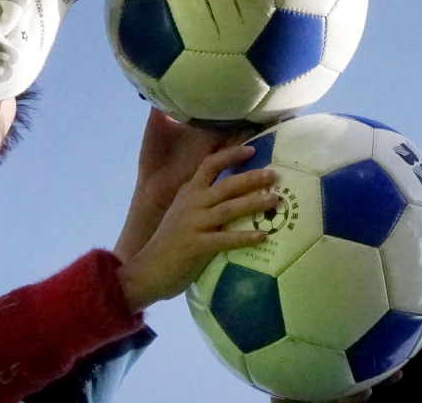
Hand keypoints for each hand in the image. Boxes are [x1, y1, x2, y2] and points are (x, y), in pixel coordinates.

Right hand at [116, 138, 278, 308]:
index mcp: (188, 193)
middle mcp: (192, 204)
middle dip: (251, 178)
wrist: (146, 272)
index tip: (252, 149)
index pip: (209, 165)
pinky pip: (225, 240)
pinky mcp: (196, 246)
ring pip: (229, 209)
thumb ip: (199, 200)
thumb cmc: (169, 243)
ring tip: (275, 201)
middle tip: (274, 175)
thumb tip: (226, 189)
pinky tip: (262, 236)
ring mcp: (194, 224)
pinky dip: (244, 237)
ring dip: (254, 203)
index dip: (231, 155)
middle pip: (226, 185)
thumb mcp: (181, 213)